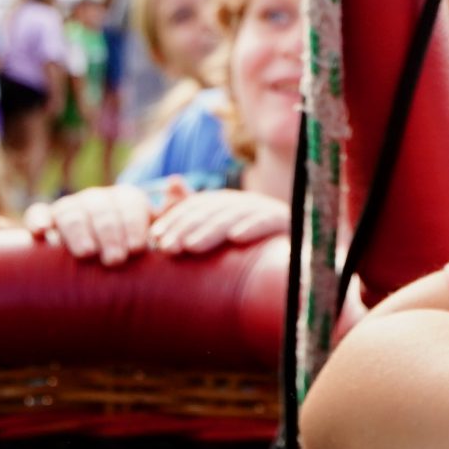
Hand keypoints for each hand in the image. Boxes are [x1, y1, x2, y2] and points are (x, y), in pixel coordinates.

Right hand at [27, 182, 169, 265]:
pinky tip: (40, 233)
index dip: (134, 226)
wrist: (108, 257)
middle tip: (116, 260)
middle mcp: (98, 199)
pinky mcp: (47, 218)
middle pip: (102, 211)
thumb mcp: (159, 231)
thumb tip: (177, 184)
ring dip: (79, 232)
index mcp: (126, 199)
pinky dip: (38, 219)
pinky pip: (38, 213)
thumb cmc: (137, 248)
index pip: (130, 206)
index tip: (138, 248)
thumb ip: (172, 213)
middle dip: (110, 234)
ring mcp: (71, 207)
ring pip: (72, 214)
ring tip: (87, 253)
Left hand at [148, 188, 287, 254]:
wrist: (293, 269)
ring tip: (191, 247)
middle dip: (187, 228)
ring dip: (212, 231)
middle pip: (212, 211)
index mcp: (228, 205)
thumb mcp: (217, 237)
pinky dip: (253, 227)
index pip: (197, 207)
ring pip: (235, 217)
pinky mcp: (288, 222)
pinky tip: (236, 238)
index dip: (175, 220)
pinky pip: (269, 222)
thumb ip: (193, 213)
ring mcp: (268, 210)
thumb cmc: (248, 255)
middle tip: (167, 247)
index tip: (156, 239)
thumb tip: (173, 180)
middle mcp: (247, 203)